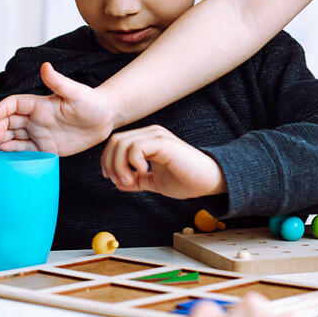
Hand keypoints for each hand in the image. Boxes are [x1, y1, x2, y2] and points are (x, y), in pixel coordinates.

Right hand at [0, 62, 115, 155]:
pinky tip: (3, 158)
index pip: (12, 104)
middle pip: (7, 122)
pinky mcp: (44, 148)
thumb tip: (45, 66)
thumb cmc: (91, 102)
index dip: (1, 109)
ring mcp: (38, 133)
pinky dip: (10, 153)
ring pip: (11, 137)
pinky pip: (23, 151)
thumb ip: (58, 82)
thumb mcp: (76, 92)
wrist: (104, 120)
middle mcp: (34, 119)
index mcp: (38, 104)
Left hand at [102, 124, 225, 198]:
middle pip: (116, 141)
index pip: (117, 142)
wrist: (208, 181)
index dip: (108, 160)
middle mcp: (151, 133)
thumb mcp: (155, 182)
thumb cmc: (186, 180)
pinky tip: (142, 171)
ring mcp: (158, 136)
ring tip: (129, 180)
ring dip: (119, 165)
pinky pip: (137, 147)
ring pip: (123, 143)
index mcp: (148, 140)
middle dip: (110, 163)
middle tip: (120, 181)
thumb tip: (117, 183)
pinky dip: (132, 161)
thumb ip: (137, 180)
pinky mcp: (164, 143)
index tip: (112, 179)